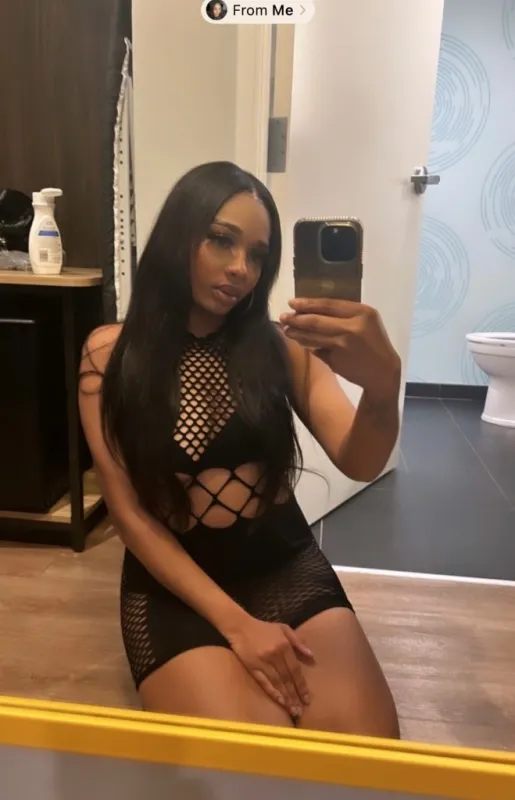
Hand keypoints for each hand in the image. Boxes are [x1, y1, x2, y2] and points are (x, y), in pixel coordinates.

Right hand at [227, 616, 314, 718]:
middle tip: (301, 710)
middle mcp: (275, 655)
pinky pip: (264, 683)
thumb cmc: (263, 628)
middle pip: (287, 678)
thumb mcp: (283, 628)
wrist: (240, 626)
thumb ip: (298, 641)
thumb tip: (311, 655)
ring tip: (293, 710)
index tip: (307, 698)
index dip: (301, 685)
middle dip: (295, 695)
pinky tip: (280, 702)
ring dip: (286, 697)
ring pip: (277, 683)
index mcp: (284, 645)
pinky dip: (273, 693)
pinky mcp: (252, 667)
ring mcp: (263, 662)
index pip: (295, 669)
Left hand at [280, 297, 400, 398]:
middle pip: (317, 320)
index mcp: (362, 312)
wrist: (383, 372)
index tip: (292, 303)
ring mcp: (343, 344)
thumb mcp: (366, 322)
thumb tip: (311, 310)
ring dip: (297, 333)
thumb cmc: (373, 343)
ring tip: (286, 329)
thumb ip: (344, 315)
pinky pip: (317, 349)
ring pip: (314, 336)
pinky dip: (307, 345)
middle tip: (283, 317)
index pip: (328, 304)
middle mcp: (353, 327)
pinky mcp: (336, 359)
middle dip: (296, 318)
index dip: (308, 303)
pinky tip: (299, 342)